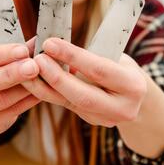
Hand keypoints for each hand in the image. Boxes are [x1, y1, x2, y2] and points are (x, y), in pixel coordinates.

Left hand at [22, 37, 147, 126]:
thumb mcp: (117, 55)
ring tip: (27, 70)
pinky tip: (33, 80)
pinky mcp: (91, 121)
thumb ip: (93, 56)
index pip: (98, 70)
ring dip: (45, 87)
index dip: (72, 56)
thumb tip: (58, 47)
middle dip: (56, 77)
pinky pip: (66, 105)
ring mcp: (106, 119)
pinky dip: (47, 92)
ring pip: (70, 103)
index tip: (50, 43)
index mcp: (133, 85)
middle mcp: (122, 108)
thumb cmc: (123, 66)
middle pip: (82, 95)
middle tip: (36, 59)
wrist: (136, 97)